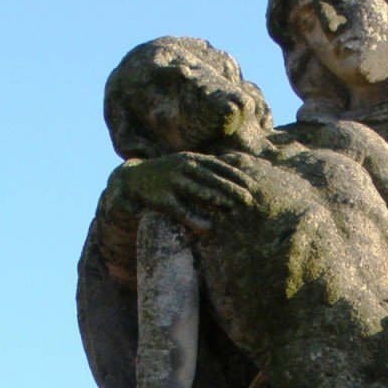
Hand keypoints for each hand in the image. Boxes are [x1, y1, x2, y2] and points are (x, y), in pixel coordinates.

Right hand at [104, 154, 261, 235]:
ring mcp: (172, 182)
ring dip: (217, 199)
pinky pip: (182, 211)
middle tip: (249, 199)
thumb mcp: (187, 163)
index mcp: (191, 159)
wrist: (134, 178)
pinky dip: (196, 220)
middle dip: (231, 188)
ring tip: (233, 208)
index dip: (236, 176)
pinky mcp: (162, 199)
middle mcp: (183, 167)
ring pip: (198, 191)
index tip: (252, 184)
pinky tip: (209, 228)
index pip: (219, 166)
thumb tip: (235, 163)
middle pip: (212, 178)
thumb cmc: (167, 172)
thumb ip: (208, 165)